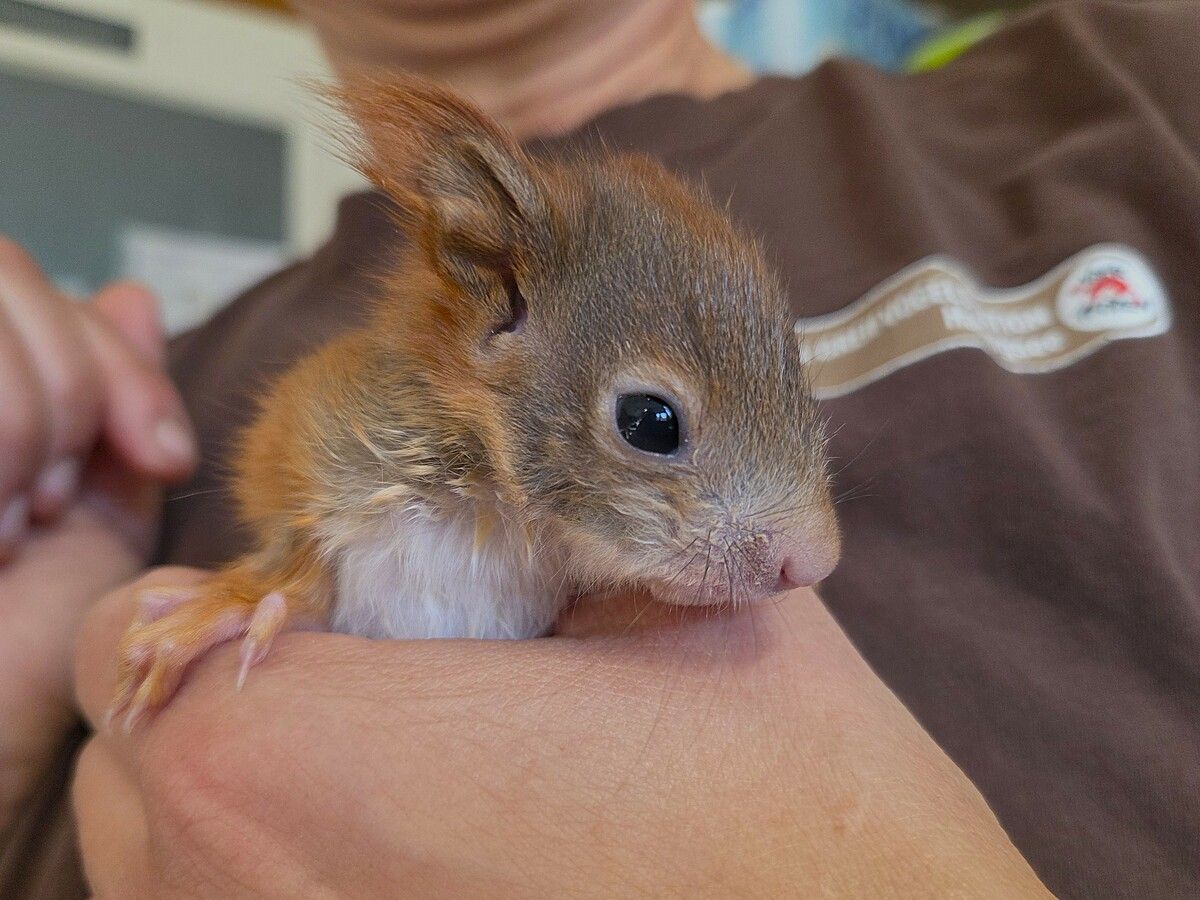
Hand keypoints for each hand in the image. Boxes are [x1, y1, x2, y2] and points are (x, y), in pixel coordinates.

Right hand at [0, 238, 195, 831]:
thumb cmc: (20, 645)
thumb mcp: (101, 511)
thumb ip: (115, 403)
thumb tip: (132, 294)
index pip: (26, 276)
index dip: (114, 362)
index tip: (159, 459)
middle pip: (2, 272)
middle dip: (64, 395)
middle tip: (50, 503)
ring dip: (18, 433)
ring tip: (9, 526)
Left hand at [74, 570, 1048, 897]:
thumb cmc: (782, 787)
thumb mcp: (663, 589)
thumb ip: (529, 522)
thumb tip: (463, 490)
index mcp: (313, 758)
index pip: (136, 649)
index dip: (223, 607)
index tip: (313, 603)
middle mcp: (257, 898)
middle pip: (140, 765)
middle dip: (232, 704)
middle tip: (365, 677)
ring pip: (176, 865)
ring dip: (256, 796)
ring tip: (398, 766)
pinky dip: (302, 872)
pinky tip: (427, 849)